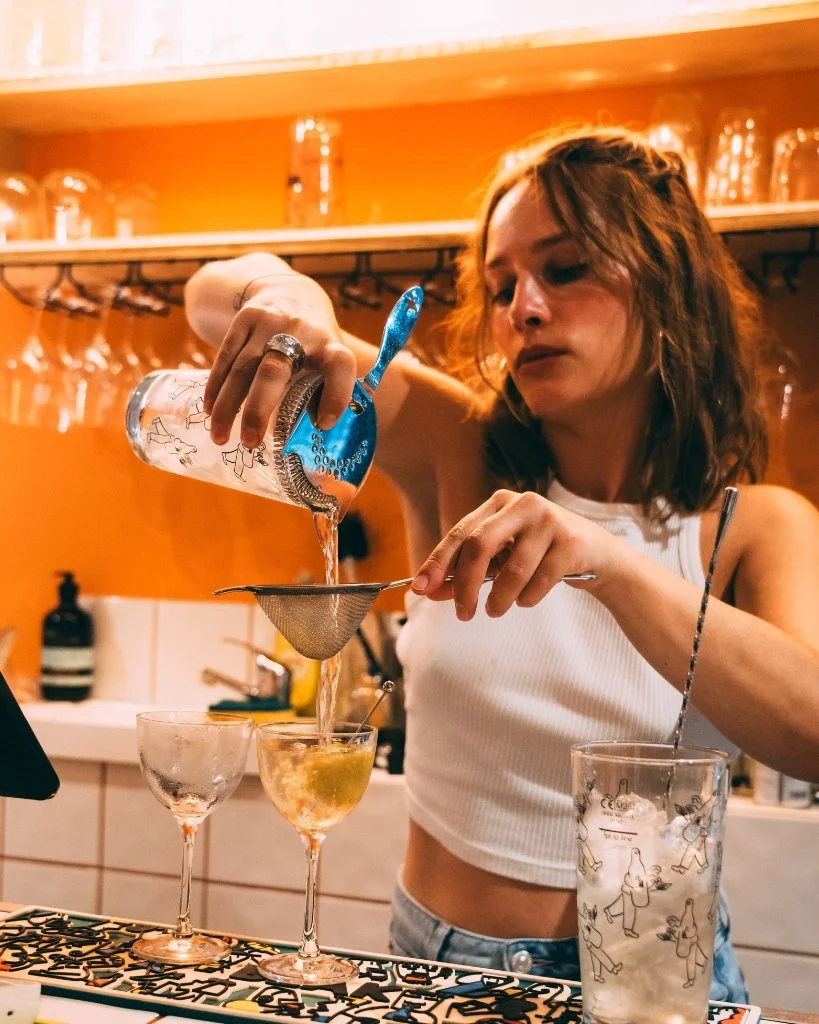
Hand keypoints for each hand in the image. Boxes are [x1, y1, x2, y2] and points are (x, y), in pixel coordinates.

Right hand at [204, 270, 356, 447]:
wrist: (291, 291)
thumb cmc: (314, 343)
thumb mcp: (329, 359)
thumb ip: (324, 391)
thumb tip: (311, 438)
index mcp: (329, 346)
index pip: (339, 366)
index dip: (336, 395)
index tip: (325, 424)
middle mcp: (299, 332)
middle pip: (273, 372)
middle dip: (258, 409)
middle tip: (250, 442)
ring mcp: (268, 323)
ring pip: (242, 368)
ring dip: (228, 406)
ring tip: (220, 437)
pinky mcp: (244, 319)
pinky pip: (225, 357)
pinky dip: (216, 387)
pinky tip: (210, 410)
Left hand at [411, 489, 617, 618]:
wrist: (597, 554)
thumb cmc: (539, 554)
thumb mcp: (502, 558)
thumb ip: (467, 570)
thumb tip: (430, 591)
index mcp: (498, 503)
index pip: (460, 533)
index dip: (438, 562)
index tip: (421, 589)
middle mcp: (522, 504)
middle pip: (480, 546)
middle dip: (465, 584)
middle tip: (462, 613)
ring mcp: (549, 520)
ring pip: (512, 569)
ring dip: (499, 598)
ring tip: (496, 610)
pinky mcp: (571, 541)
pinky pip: (540, 580)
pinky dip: (527, 598)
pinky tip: (526, 599)